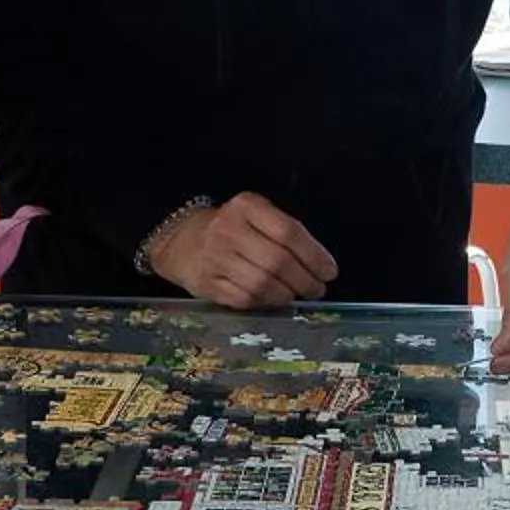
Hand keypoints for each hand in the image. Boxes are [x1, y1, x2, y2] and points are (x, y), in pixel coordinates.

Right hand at [148, 193, 336, 307]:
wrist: (179, 240)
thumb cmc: (230, 228)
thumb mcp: (254, 215)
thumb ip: (283, 232)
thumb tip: (319, 264)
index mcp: (246, 207)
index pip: (288, 231)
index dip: (314, 255)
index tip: (329, 271)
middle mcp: (228, 230)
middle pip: (278, 261)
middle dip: (305, 280)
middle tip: (317, 289)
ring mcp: (215, 259)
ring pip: (263, 284)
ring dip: (287, 295)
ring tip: (296, 295)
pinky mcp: (206, 284)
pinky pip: (245, 299)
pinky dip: (265, 303)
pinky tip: (273, 299)